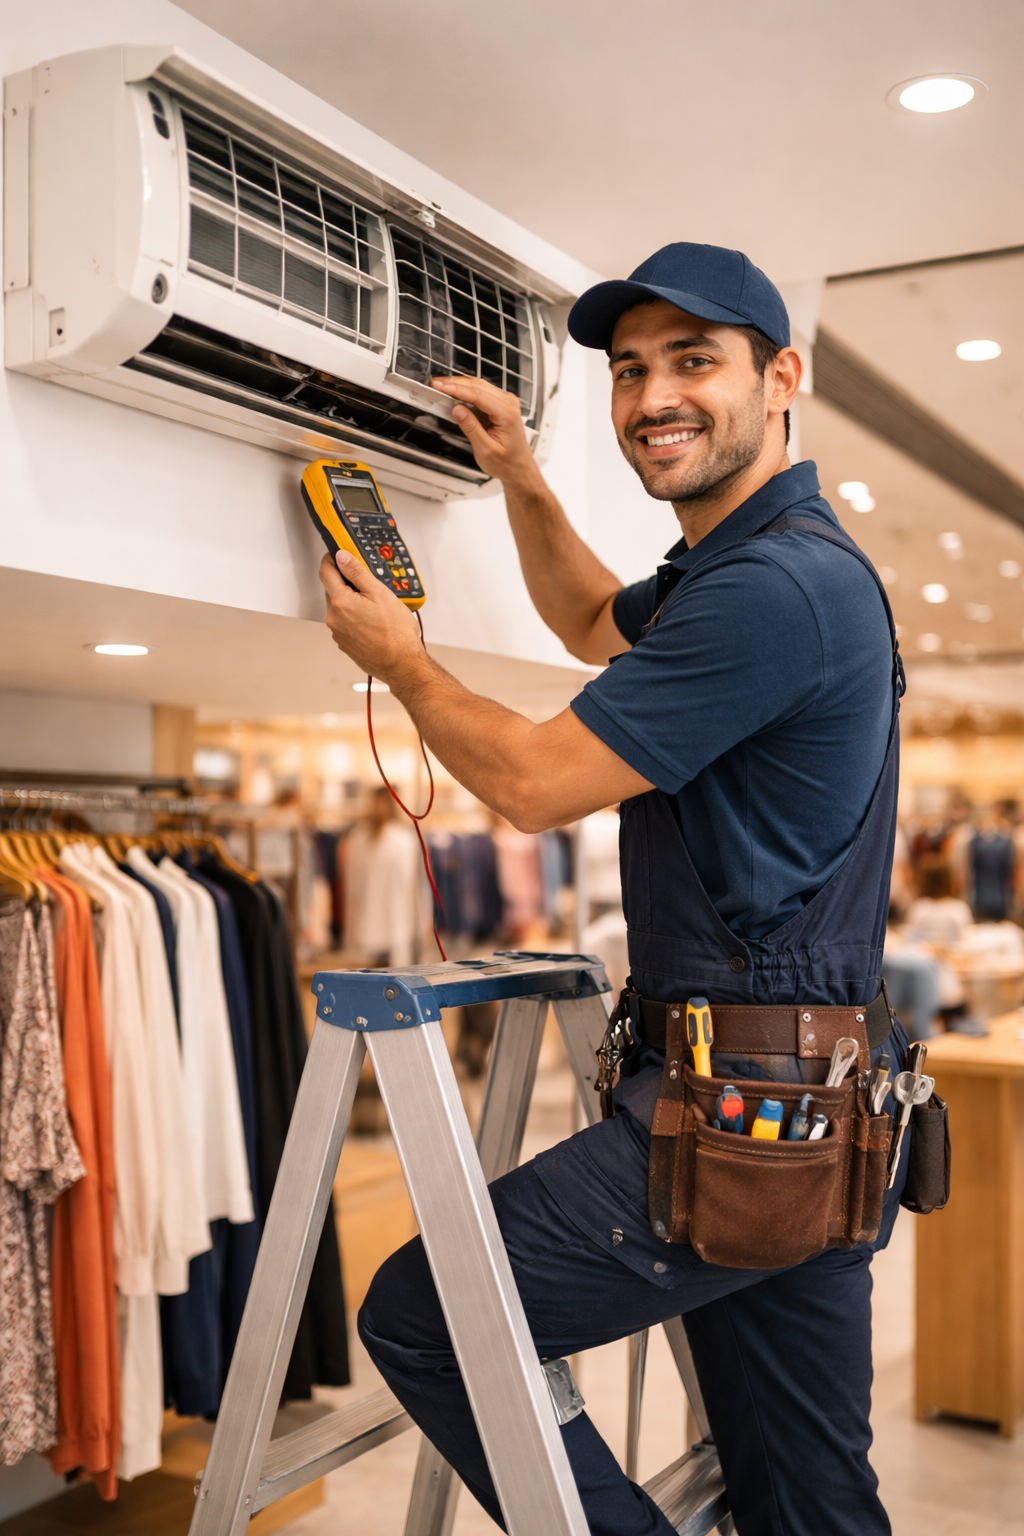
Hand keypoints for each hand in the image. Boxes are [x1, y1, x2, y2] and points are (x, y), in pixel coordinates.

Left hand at [319, 552, 423, 681]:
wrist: (402, 664)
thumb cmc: (396, 633)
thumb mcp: (380, 593)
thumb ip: (357, 572)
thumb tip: (342, 557)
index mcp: (341, 602)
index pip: (325, 572)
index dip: (331, 559)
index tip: (339, 554)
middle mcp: (334, 618)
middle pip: (331, 589)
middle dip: (344, 580)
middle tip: (365, 579)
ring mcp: (338, 633)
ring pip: (338, 606)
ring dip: (350, 599)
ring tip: (374, 603)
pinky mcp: (344, 643)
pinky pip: (344, 622)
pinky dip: (353, 615)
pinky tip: (371, 619)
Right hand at [430, 375, 540, 486]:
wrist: (519, 468)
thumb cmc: (507, 463)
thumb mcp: (485, 450)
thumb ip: (471, 428)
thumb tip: (457, 410)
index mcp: (507, 414)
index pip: (478, 395)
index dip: (456, 390)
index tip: (440, 387)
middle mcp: (509, 404)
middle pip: (478, 386)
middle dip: (454, 383)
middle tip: (435, 384)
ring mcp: (506, 402)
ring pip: (479, 386)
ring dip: (459, 385)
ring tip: (441, 387)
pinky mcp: (500, 404)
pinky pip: (481, 392)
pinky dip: (466, 390)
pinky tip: (454, 392)